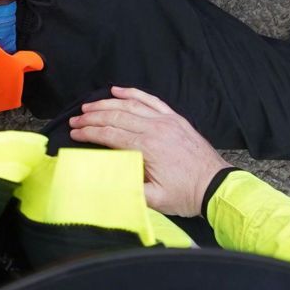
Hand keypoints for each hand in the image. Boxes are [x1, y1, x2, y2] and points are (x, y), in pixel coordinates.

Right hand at [68, 86, 233, 216]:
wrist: (216, 186)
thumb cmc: (186, 195)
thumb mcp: (155, 200)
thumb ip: (129, 189)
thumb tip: (103, 181)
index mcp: (148, 147)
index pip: (110, 135)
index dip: (89, 133)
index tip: (74, 133)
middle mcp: (155, 129)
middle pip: (116, 117)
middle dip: (92, 117)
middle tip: (75, 120)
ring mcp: (166, 121)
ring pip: (130, 105)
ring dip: (107, 104)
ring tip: (88, 106)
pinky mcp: (175, 119)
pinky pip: (151, 100)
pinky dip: (133, 93)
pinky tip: (119, 90)